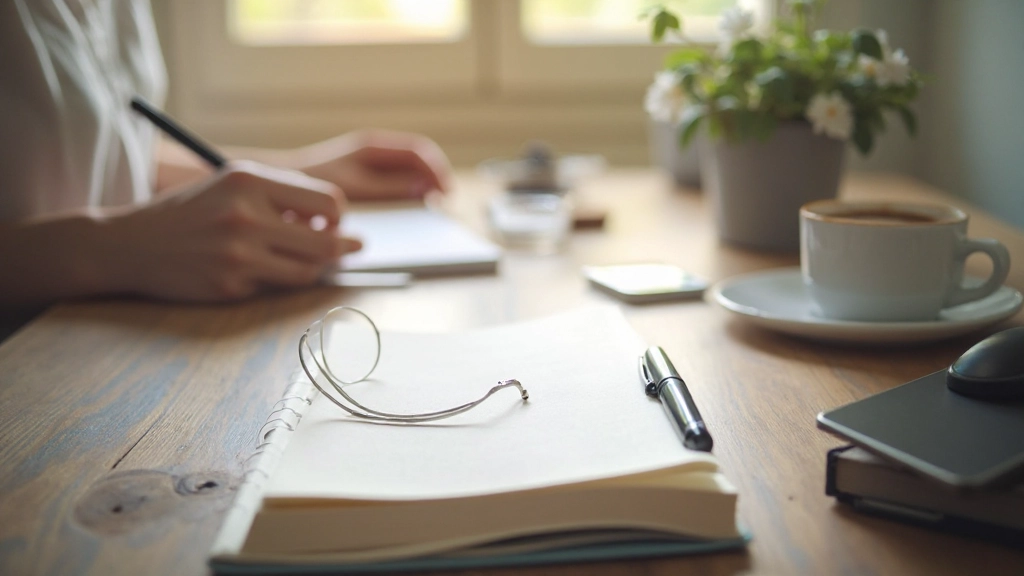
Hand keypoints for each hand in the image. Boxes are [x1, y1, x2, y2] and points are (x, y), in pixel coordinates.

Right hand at [102, 161, 361, 301]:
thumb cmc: (192, 212)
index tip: (334, 223)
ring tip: (305, 259)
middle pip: (328, 242)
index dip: (338, 216)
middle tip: (352, 248)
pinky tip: (257, 269)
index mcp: (249, 180)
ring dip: (315, 268)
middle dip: (345, 247)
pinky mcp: (230, 285)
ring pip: (308, 270)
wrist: (131, 244)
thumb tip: (337, 221)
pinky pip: (275, 287)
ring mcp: (238, 254)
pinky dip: (276, 279)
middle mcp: (245, 215)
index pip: (328, 201)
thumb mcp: (232, 184)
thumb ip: (282, 195)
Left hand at [293, 130, 451, 200]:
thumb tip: (425, 187)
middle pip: (418, 156)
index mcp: (374, 146)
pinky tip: (412, 203)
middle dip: (435, 175)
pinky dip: (410, 186)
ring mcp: (369, 159)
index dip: (437, 170)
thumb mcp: (356, 187)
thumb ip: (391, 187)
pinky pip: (396, 174)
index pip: (419, 151)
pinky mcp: (364, 171)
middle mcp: (374, 148)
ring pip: (409, 166)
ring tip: (433, 203)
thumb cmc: (315, 183)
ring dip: (424, 181)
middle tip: (445, 200)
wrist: (283, 181)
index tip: (446, 192)